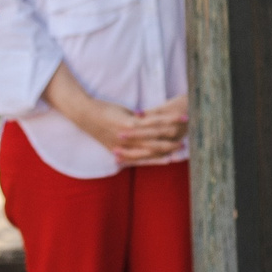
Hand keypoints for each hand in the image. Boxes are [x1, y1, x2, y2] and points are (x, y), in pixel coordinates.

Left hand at [59, 84, 186, 165]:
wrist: (85, 114)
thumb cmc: (97, 123)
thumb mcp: (111, 136)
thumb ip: (123, 141)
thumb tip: (133, 141)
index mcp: (124, 151)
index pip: (146, 156)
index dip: (160, 157)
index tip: (172, 156)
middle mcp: (129, 147)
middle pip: (155, 148)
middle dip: (171, 147)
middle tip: (184, 145)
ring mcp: (131, 136)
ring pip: (157, 136)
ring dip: (173, 132)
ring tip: (186, 128)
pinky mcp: (131, 124)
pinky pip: (154, 122)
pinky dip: (168, 120)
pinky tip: (178, 118)